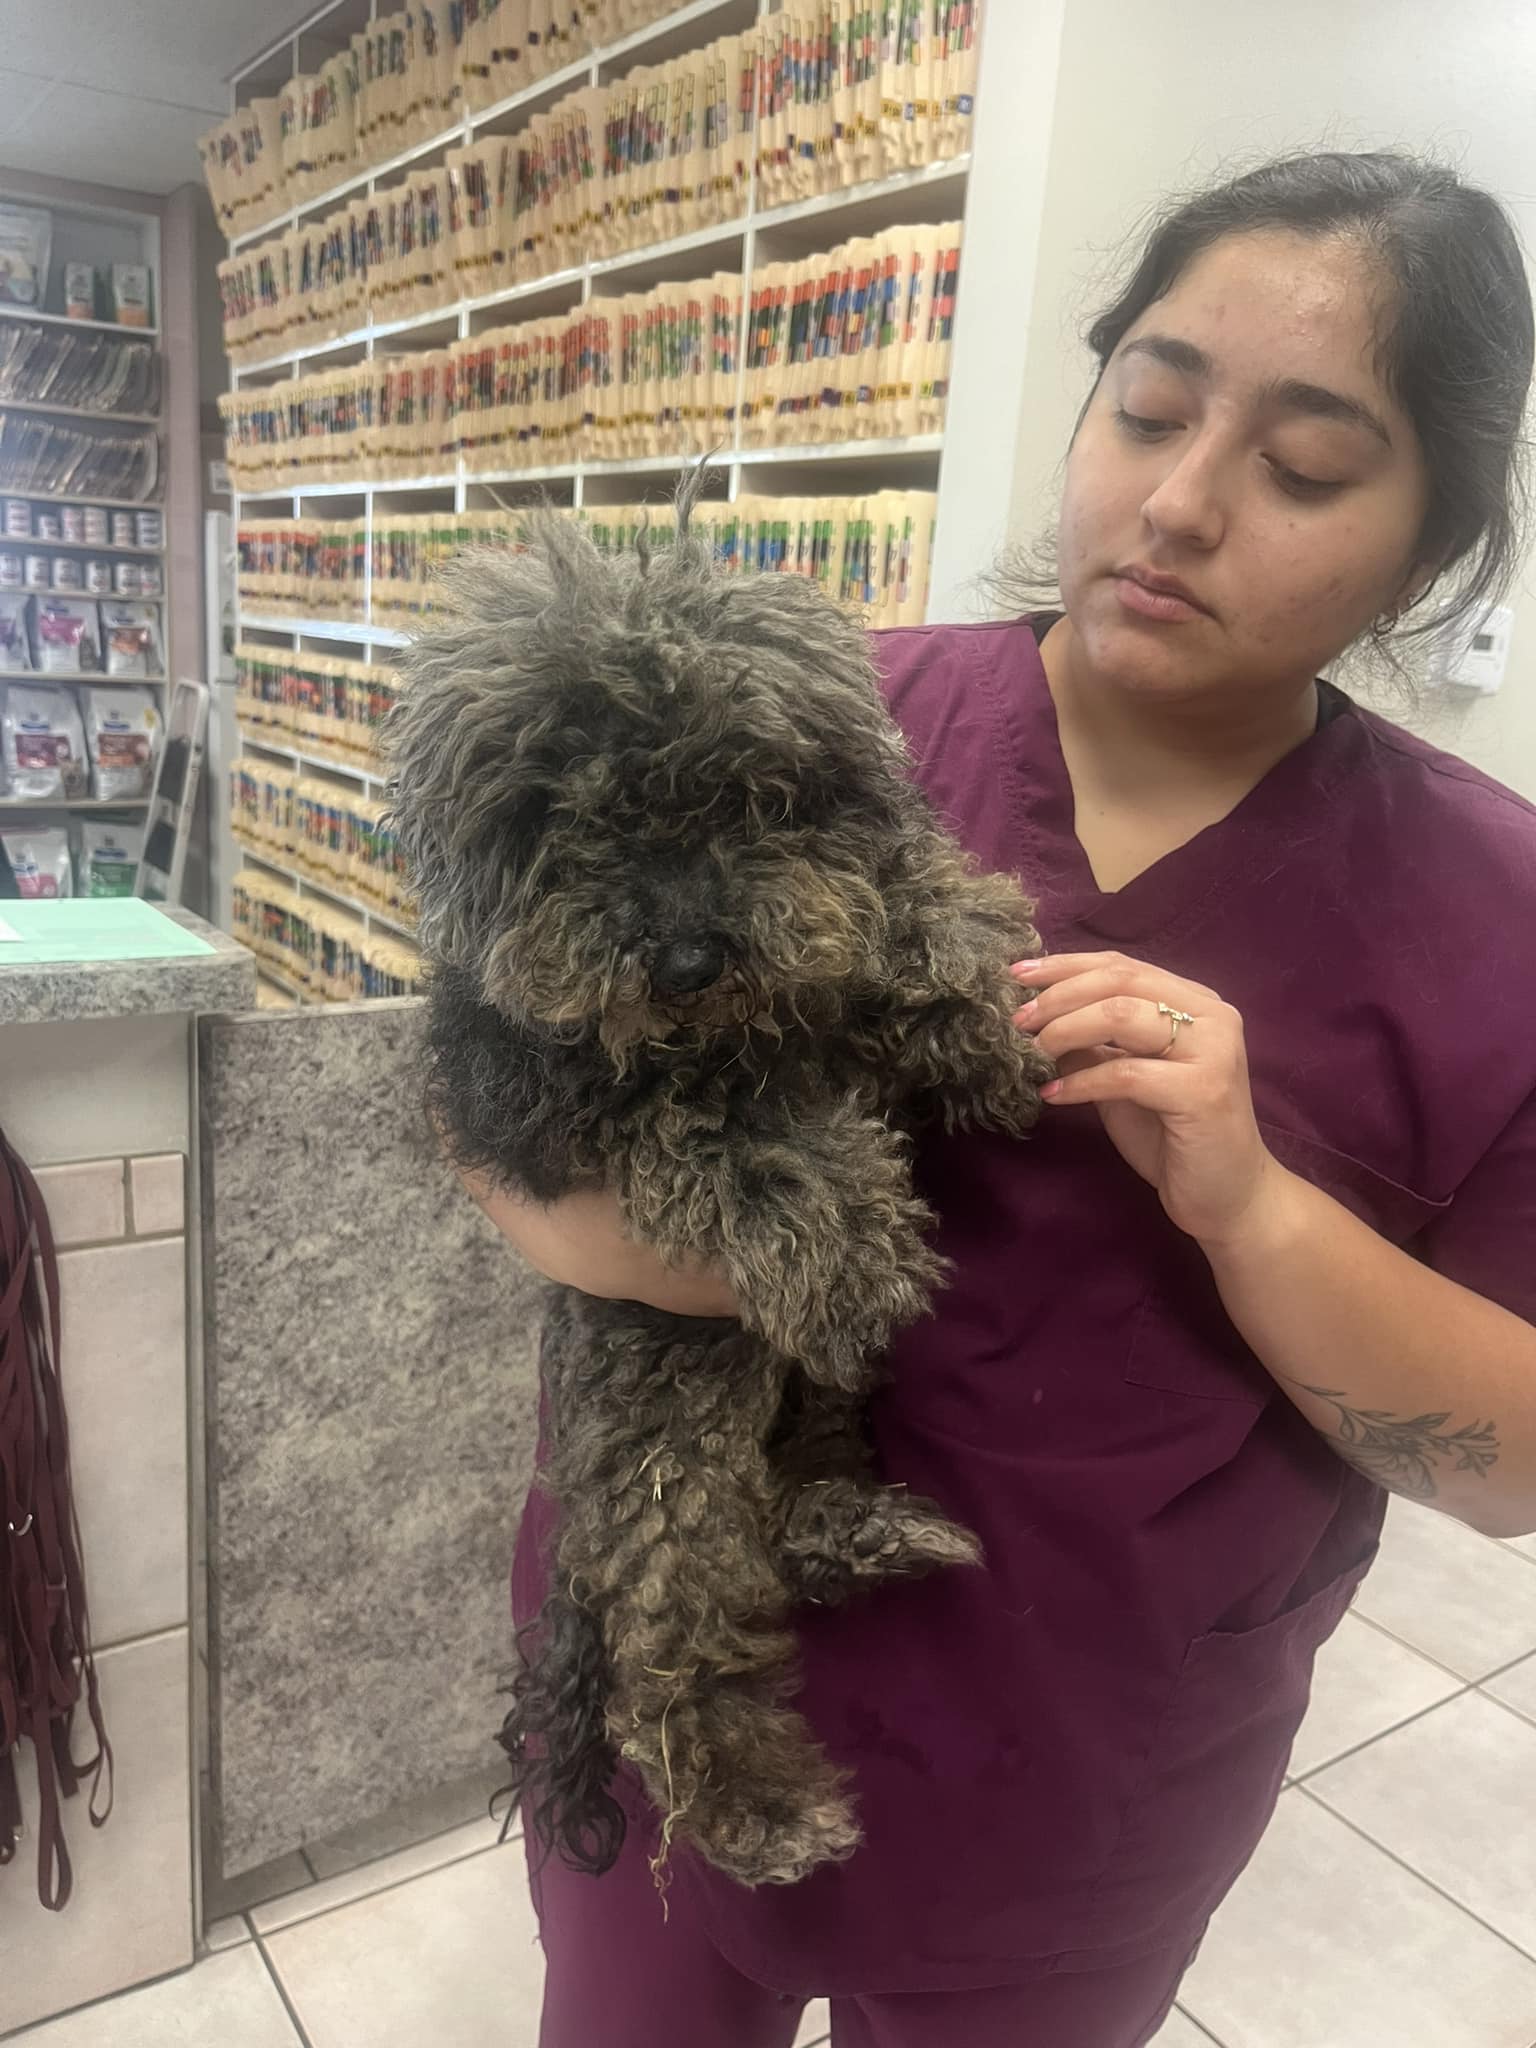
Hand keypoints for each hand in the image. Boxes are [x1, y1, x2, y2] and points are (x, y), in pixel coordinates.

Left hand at [1010, 951, 1279, 1250]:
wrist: (1228, 1197)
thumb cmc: (1173, 1137)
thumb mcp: (1122, 1080)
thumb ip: (1092, 1043)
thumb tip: (1034, 1014)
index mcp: (1195, 1003)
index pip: (1123, 966)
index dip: (1066, 966)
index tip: (1017, 976)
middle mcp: (1212, 1016)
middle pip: (1120, 980)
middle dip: (1059, 995)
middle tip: (1017, 1019)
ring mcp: (1213, 1051)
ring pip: (1122, 1015)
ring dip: (1065, 1029)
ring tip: (1031, 1051)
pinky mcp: (1203, 1091)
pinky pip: (1125, 1074)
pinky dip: (1081, 1082)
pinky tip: (1051, 1095)